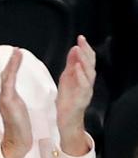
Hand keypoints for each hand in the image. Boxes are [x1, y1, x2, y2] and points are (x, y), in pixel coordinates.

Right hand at [0, 48, 32, 157]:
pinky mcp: (8, 101)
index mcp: (7, 98)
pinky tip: (15, 63)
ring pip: (7, 77)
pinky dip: (12, 71)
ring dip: (11, 64)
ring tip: (17, 52)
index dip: (11, 67)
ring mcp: (4, 98)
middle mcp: (4, 96)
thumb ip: (15, 101)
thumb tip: (14, 95)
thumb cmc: (20, 129)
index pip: (8, 79)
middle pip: (5, 75)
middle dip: (10, 62)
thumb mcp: (18, 111)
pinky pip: (9, 83)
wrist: (17, 142)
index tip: (16, 56)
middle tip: (15, 50)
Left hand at [56, 35, 94, 155]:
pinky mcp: (81, 99)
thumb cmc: (68, 99)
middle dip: (87, 51)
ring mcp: (86, 91)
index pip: (87, 60)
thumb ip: (71, 64)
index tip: (80, 37)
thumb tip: (74, 48)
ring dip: (84, 61)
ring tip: (79, 50)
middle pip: (91, 65)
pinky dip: (80, 76)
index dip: (85, 48)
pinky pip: (83, 87)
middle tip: (81, 40)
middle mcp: (88, 83)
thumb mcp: (67, 78)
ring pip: (89, 74)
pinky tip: (76, 68)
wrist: (67, 120)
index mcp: (84, 77)